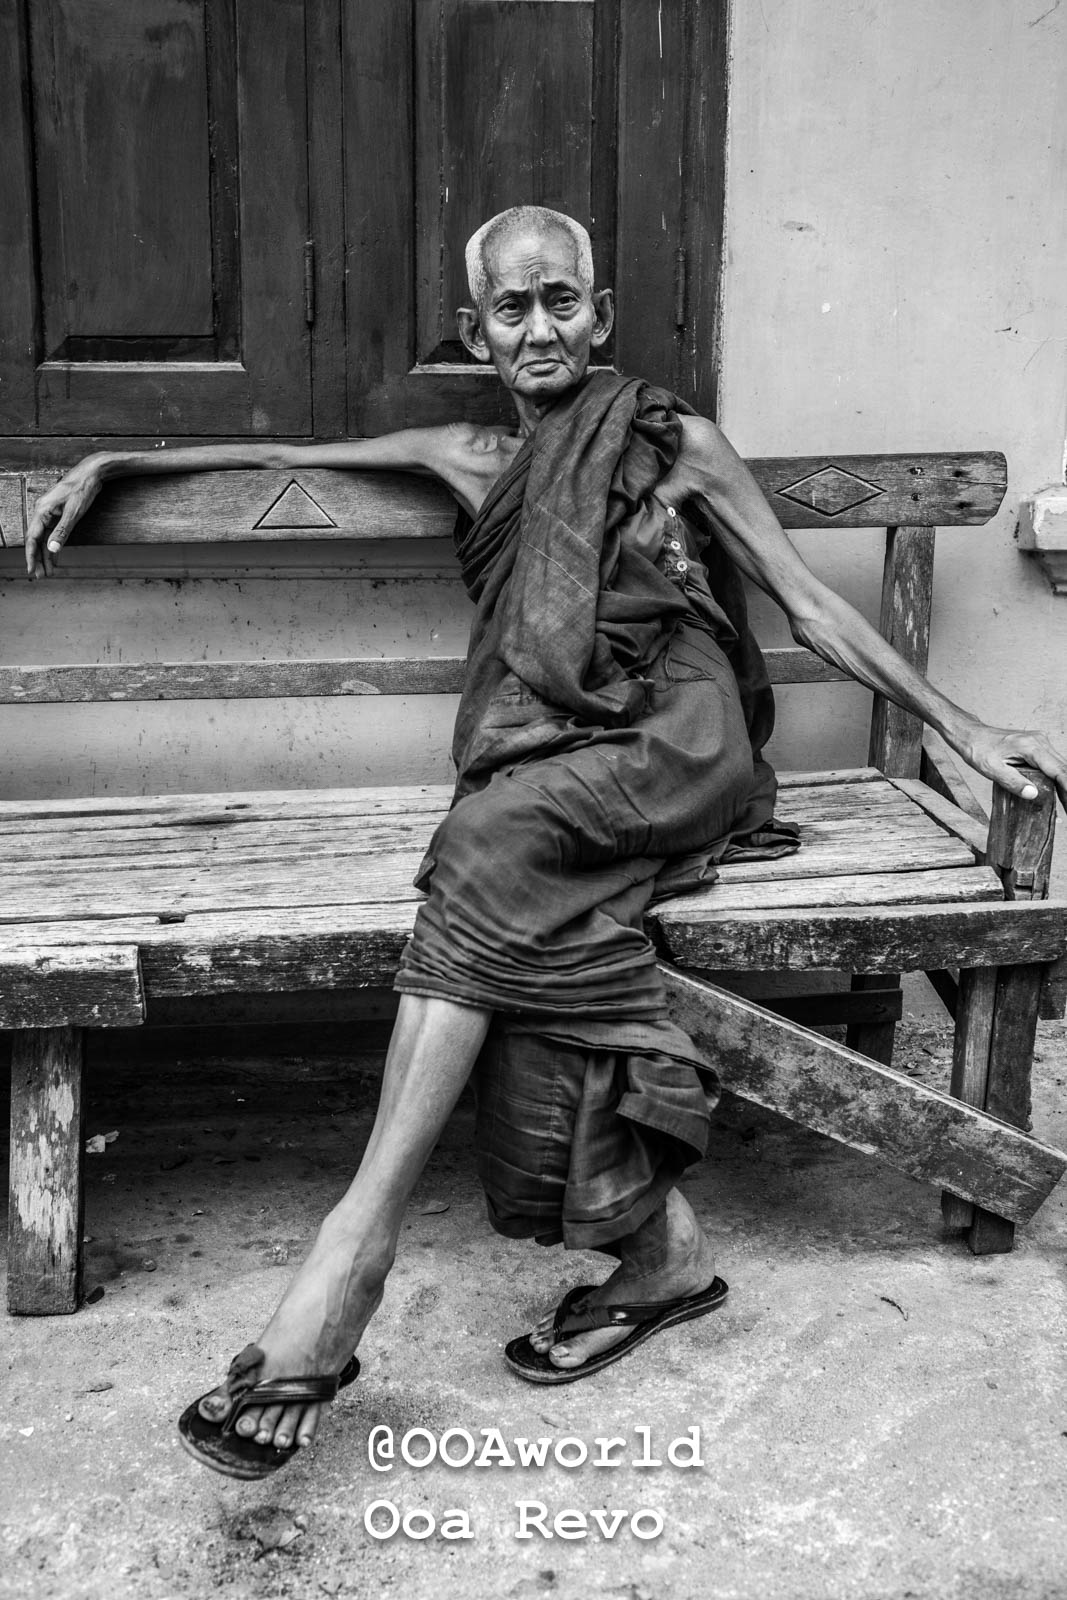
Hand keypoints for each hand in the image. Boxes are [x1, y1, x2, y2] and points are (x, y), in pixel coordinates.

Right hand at [24, 454, 108, 578]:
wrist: (91, 474)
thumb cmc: (82, 490)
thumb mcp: (73, 513)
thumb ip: (62, 532)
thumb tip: (51, 549)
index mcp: (42, 511)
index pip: (32, 538)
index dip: (31, 556)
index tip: (32, 570)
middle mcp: (42, 512)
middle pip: (37, 540)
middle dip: (39, 559)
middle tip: (41, 576)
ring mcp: (49, 513)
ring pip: (44, 538)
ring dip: (46, 555)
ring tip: (49, 571)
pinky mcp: (58, 513)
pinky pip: (52, 533)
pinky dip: (54, 546)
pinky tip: (55, 557)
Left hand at [955, 720, 1066, 813]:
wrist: (972, 735)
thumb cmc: (979, 750)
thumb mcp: (992, 769)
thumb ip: (1013, 782)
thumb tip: (1033, 794)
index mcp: (1031, 747)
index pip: (1058, 770)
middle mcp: (1040, 742)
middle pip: (1063, 769)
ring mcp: (1040, 743)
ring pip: (1060, 766)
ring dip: (1064, 785)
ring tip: (1065, 804)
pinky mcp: (1037, 746)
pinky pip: (1052, 764)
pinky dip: (1056, 779)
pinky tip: (1058, 793)